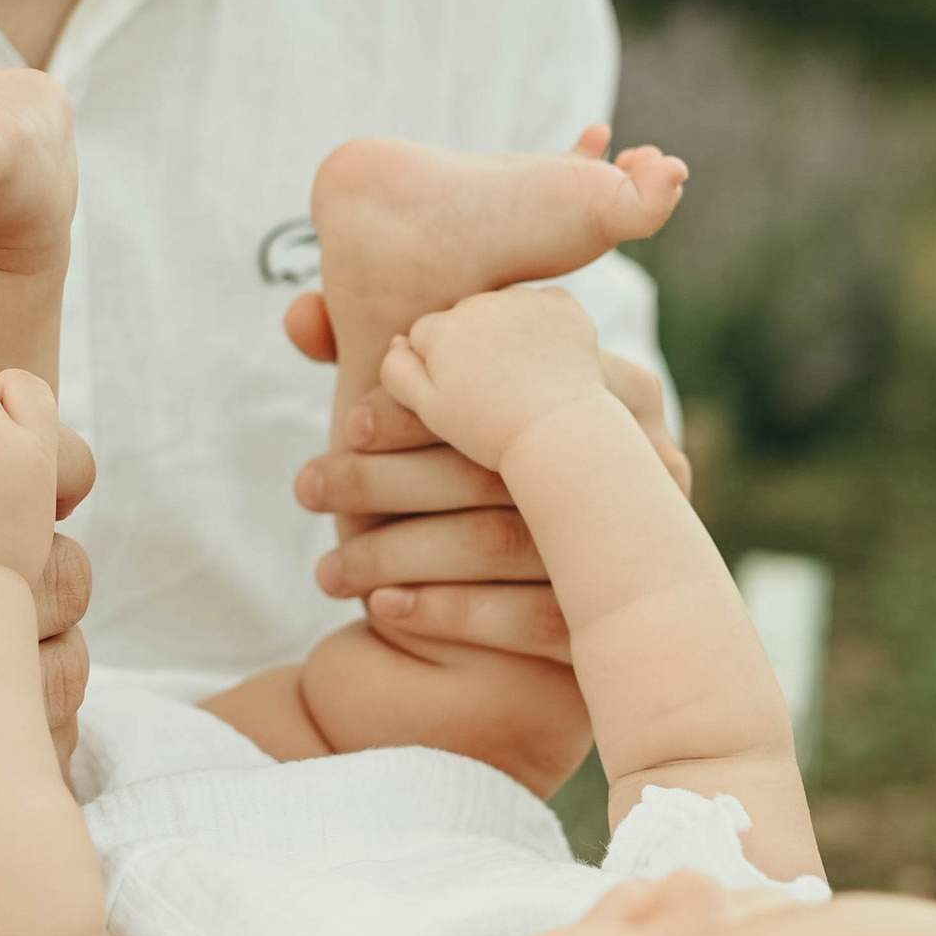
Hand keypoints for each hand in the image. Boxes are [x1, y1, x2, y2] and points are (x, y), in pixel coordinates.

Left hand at [288, 297, 687, 658]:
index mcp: (607, 390)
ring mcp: (633, 543)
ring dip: (397, 553)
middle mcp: (638, 461)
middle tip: (306, 487)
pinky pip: (528, 618)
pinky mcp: (614, 619)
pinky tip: (385, 609)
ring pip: (498, 543)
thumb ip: (382, 367)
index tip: (347, 423)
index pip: (506, 388)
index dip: (418, 409)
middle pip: (491, 466)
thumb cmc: (499, 485)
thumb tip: (297, 316)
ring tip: (327, 571)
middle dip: (382, 479)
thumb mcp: (454, 421)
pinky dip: (448, 612)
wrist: (586, 613)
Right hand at [376, 284, 611, 478]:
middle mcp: (479, 303)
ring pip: (500, 308)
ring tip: (519, 376)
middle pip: (462, 317)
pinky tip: (546, 359)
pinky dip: (542, 324)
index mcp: (441, 328)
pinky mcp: (562, 304)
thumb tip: (395, 341)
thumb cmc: (490, 430)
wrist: (561, 433)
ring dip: (504, 330)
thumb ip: (398, 373)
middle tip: (491, 387)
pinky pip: (541, 304)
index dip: (437, 367)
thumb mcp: (431, 410)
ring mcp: (523, 300)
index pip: (424, 334)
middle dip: (469, 343)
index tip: (458, 393)